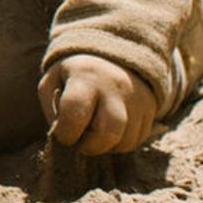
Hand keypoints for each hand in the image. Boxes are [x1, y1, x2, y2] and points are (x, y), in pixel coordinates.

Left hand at [40, 55, 157, 155]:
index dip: (64, 132)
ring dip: (106, 147)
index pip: (74, 113)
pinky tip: (109, 130)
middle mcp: (115, 86)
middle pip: (108, 133)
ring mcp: (136, 98)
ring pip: (124, 142)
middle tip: (80, 140)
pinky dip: (120, 144)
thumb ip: (52, 109)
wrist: (109, 55)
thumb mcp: (53, 82)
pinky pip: (137, 141)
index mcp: (85, 77)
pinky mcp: (150, 109)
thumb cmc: (74, 76)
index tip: (62, 133)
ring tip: (94, 132)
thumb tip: (64, 137)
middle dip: (90, 147)